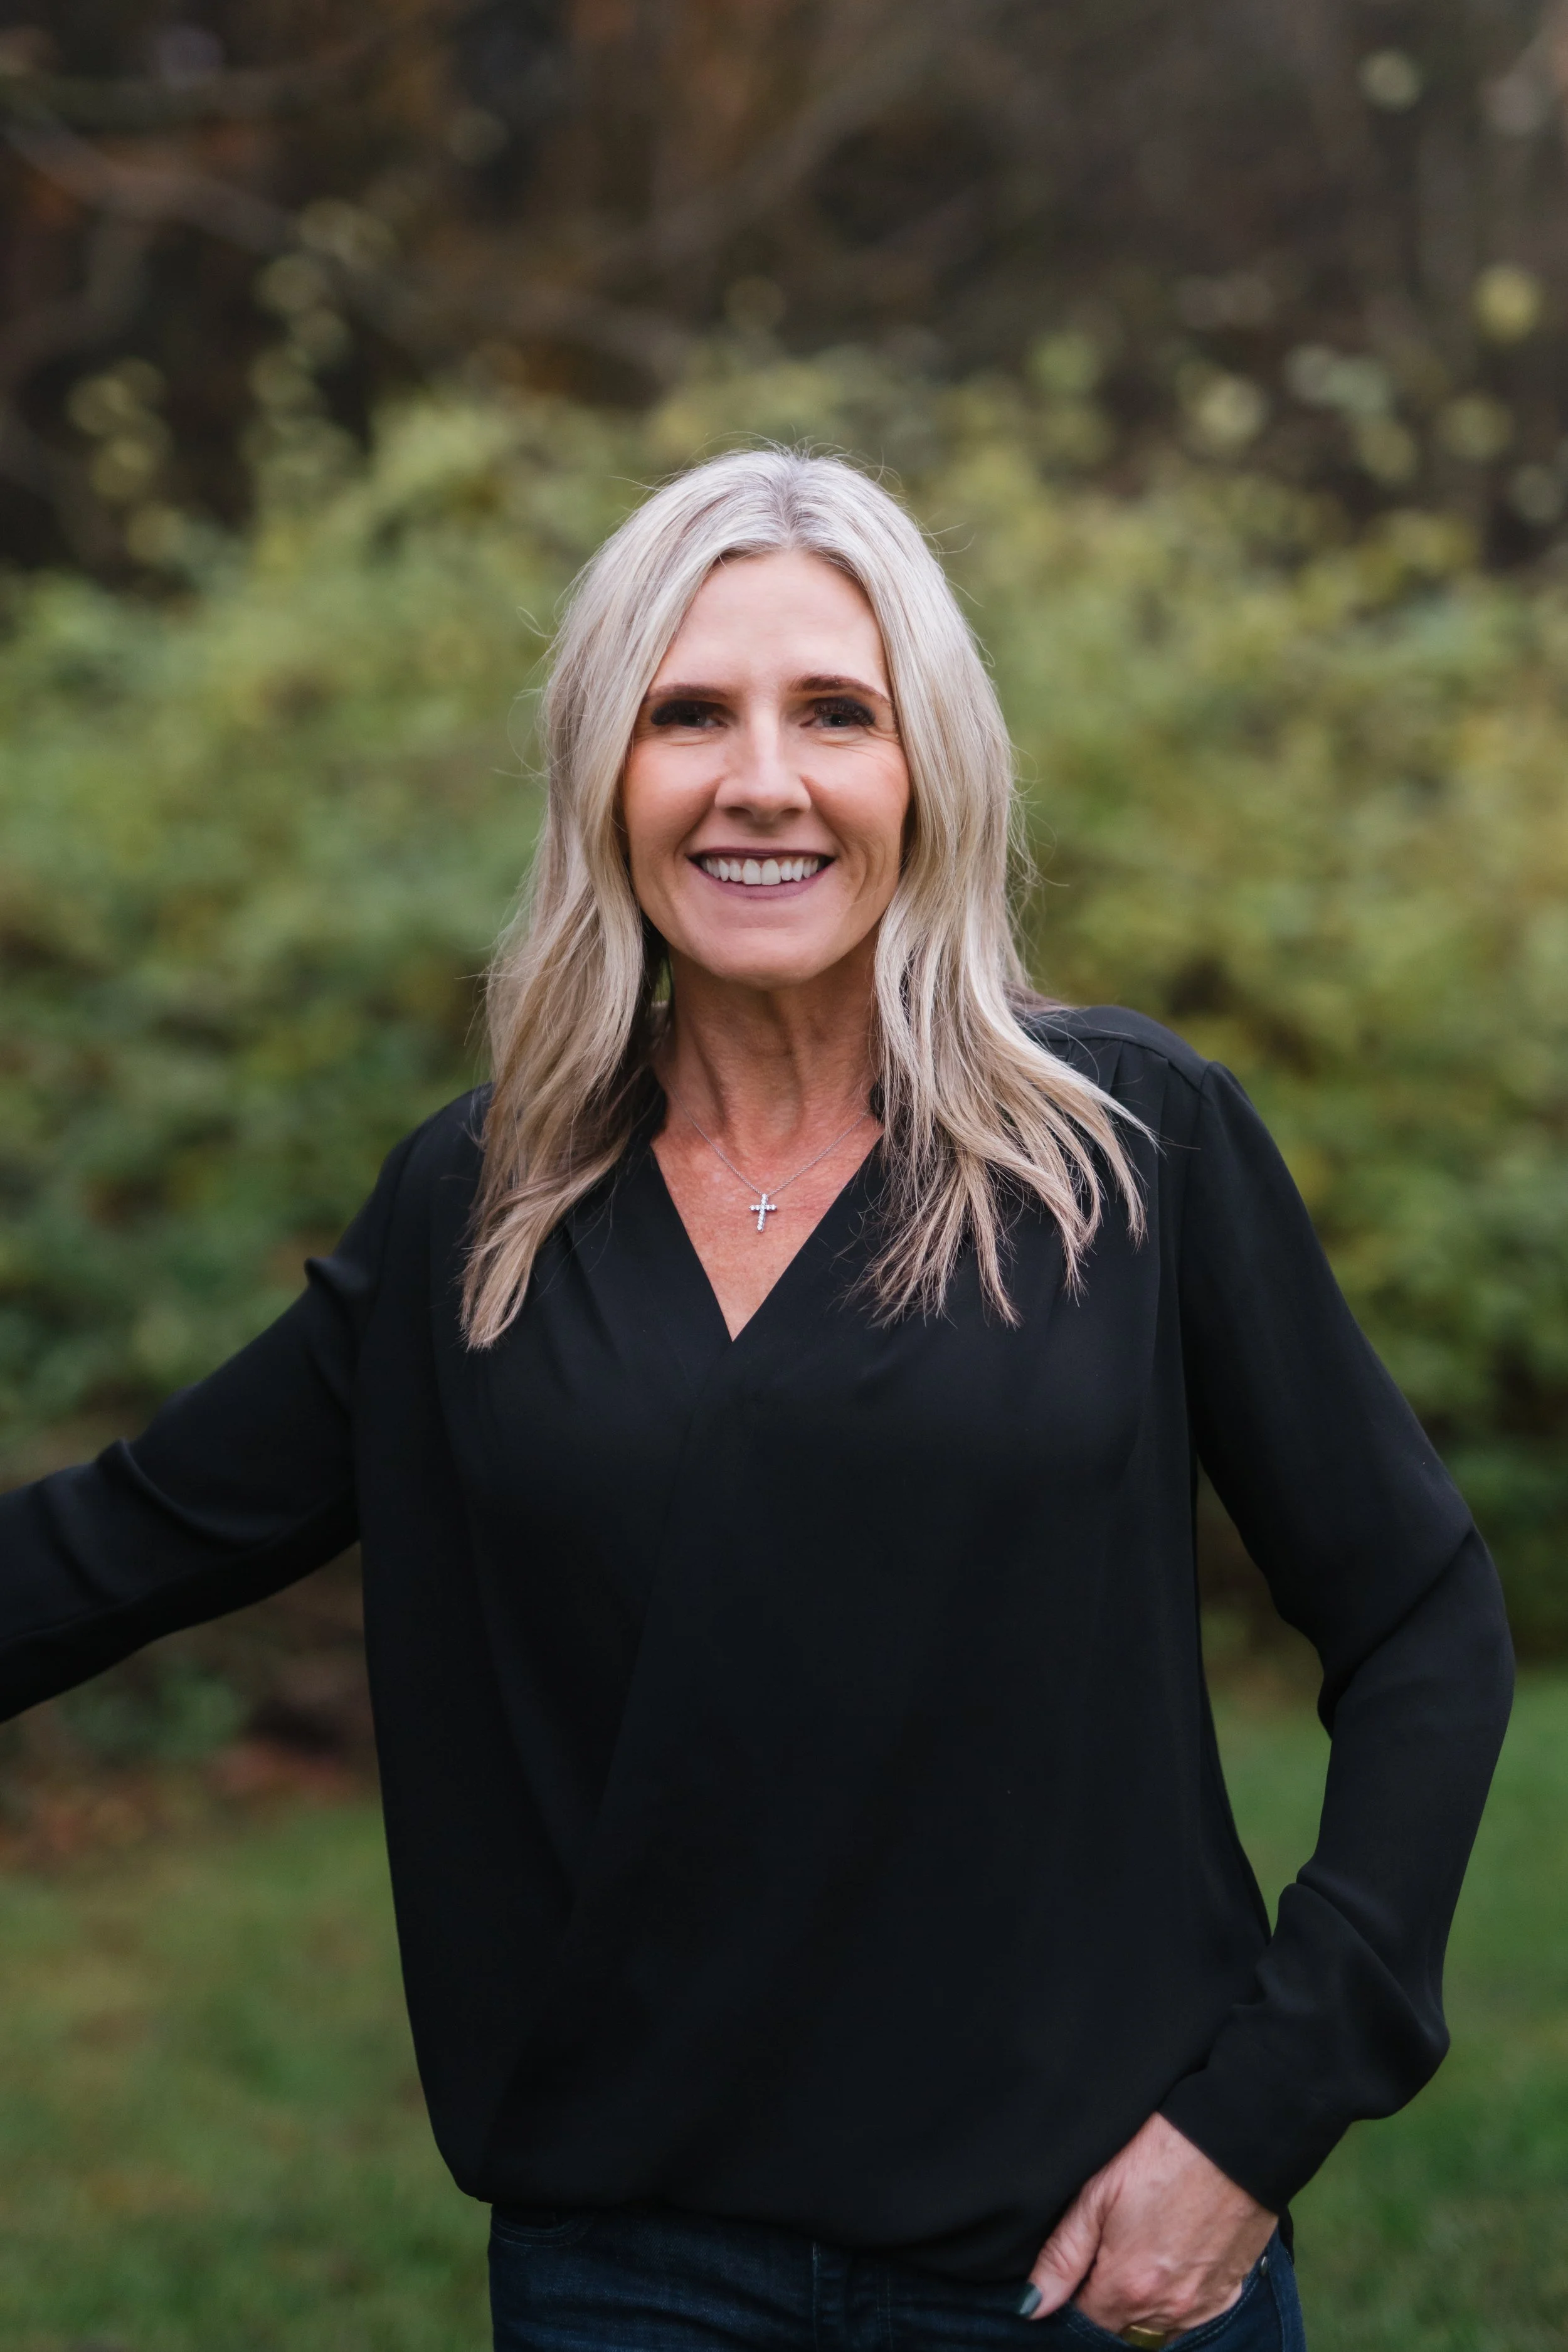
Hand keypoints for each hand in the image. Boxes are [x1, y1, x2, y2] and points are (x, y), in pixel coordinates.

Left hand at [1020, 2113, 1274, 2335]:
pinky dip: (1175, 2303)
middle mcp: (1167, 2308)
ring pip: (1157, 2328)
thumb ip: (1063, 2255)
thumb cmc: (1162, 2152)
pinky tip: (1170, 2264)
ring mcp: (1202, 2304)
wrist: (1236, 2137)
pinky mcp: (1229, 2291)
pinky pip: (1192, 2318)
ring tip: (1138, 2254)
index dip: (1072, 2299)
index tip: (1075, 2268)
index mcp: (1127, 2286)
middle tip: (1105, 2255)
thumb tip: (1031, 2305)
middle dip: (1106, 2305)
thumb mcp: (1098, 2191)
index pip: (1084, 2323)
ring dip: (1140, 2306)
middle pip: (1121, 2330)